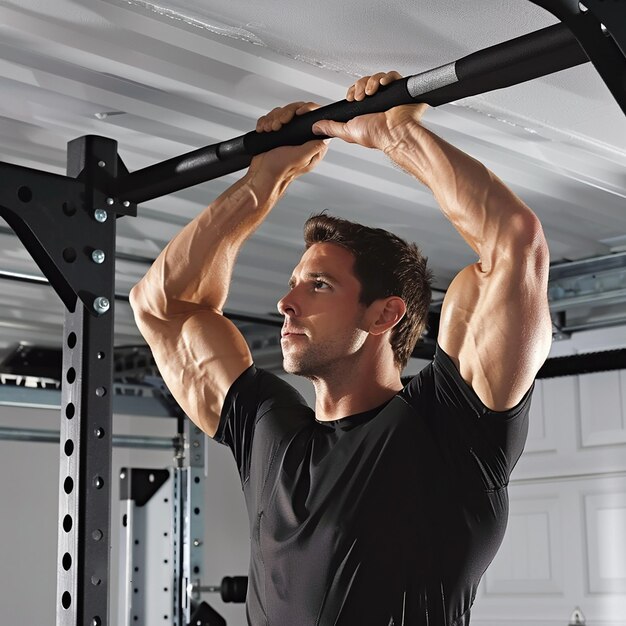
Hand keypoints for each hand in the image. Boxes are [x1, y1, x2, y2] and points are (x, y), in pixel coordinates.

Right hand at [248, 101, 329, 185]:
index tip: (297, 112)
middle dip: (284, 115)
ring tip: (270, 130)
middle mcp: (300, 138)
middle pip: (296, 111)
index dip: (306, 110)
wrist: (261, 174)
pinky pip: (271, 119)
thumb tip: (326, 136)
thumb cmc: (279, 170)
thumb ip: (314, 147)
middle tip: (278, 125)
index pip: (314, 119)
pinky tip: (264, 130)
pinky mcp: (276, 133)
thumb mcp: (300, 158)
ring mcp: (288, 135)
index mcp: (311, 145)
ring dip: (273, 119)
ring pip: (282, 113)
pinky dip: (266, 122)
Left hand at [311, 71, 427, 153]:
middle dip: (359, 87)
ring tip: (370, 94)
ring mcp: (389, 96)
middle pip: (365, 82)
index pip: (356, 91)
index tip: (349, 98)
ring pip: (377, 77)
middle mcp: (377, 102)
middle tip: (359, 98)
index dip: (352, 91)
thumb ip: (331, 128)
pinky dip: (386, 77)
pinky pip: (393, 76)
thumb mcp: (347, 131)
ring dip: (370, 82)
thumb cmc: (376, 136)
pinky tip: (382, 85)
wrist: (394, 134)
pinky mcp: (400, 90)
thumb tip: (317, 127)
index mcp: (366, 110)